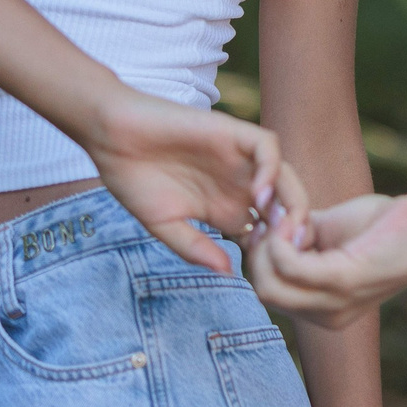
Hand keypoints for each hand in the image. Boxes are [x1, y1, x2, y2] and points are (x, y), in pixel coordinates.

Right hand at [80, 88, 307, 272]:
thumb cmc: (133, 180)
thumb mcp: (164, 225)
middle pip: (286, 206)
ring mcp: (239, 158)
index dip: (277, 252)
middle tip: (289, 253)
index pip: (269, 232)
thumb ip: (195, 247)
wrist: (112, 137)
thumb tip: (228, 272)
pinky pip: (268, 147)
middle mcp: (239, 184)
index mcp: (226, 209)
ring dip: (292, 201)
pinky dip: (271, 169)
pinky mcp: (233, 133)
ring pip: (286, 176)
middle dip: (294, 230)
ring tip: (280, 227)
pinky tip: (258, 195)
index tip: (274, 273)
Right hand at [245, 191, 406, 325]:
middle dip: (258, 255)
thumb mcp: (331, 233)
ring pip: (270, 286)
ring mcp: (337, 304)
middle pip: (264, 294)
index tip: (270, 225)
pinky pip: (290, 267)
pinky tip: (297, 220)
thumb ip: (298, 237)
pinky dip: (283, 241)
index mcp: (327, 311)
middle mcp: (330, 318)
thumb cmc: (385, 223)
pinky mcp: (344, 281)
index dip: (261, 258)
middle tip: (273, 222)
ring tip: (287, 220)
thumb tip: (264, 229)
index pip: (271, 295)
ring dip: (268, 248)